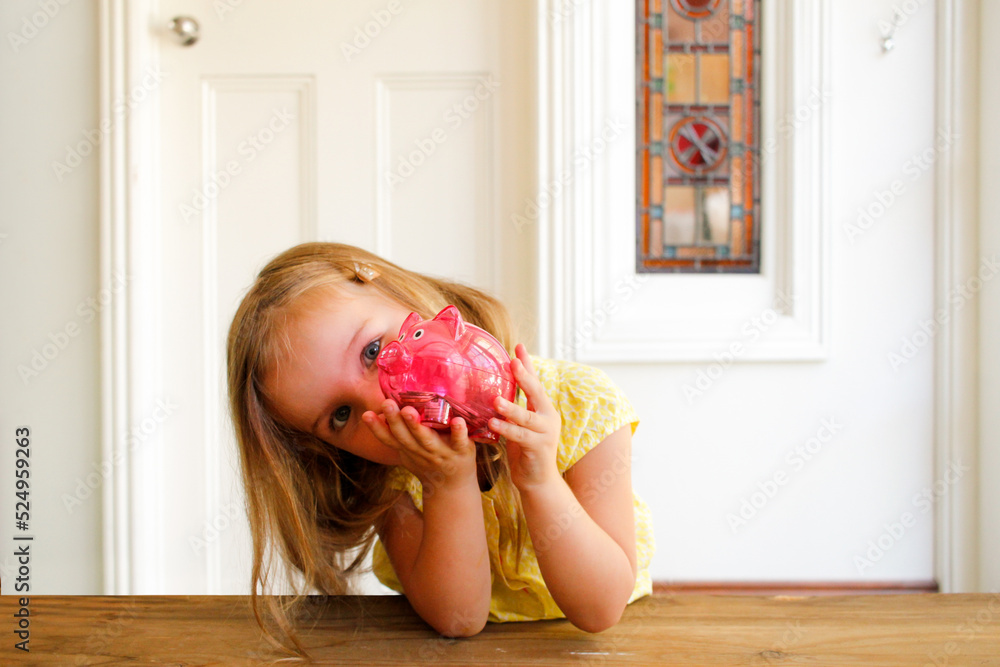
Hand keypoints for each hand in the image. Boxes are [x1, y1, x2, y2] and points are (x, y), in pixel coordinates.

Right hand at [362, 400, 476, 493]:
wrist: (453, 487)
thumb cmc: (428, 462)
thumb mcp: (408, 452)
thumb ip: (395, 435)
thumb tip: (379, 411)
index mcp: (408, 449)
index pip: (389, 439)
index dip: (376, 428)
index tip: (366, 414)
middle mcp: (422, 451)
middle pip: (405, 437)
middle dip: (395, 421)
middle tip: (387, 403)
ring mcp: (442, 453)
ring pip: (427, 439)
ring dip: (417, 426)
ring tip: (408, 411)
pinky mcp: (462, 452)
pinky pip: (460, 441)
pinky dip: (459, 432)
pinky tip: (458, 421)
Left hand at [489, 344, 561, 489]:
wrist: (538, 480)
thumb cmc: (526, 450)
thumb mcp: (521, 424)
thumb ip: (516, 407)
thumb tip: (498, 389)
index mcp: (544, 408)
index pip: (535, 382)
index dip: (527, 364)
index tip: (518, 346)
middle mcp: (549, 417)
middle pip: (537, 392)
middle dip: (524, 377)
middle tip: (512, 363)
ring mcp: (546, 433)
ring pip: (527, 416)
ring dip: (511, 408)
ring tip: (495, 401)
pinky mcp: (539, 448)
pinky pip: (521, 436)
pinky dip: (507, 429)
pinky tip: (493, 424)